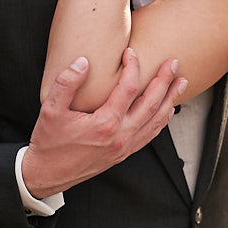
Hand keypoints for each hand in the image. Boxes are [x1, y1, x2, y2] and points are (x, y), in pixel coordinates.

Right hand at [21, 49, 186, 198]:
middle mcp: (120, 136)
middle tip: (173, 62)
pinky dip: (162, 121)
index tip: (130, 52)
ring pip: (156, 121)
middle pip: (151, 103)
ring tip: (180, 83)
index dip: (133, 67)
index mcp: (105, 123)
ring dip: (170, 100)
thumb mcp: (51, 110)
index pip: (129, 89)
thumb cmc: (49, 142)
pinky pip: (150, 135)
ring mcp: (125, 147)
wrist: (48, 174)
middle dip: (164, 81)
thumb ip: (67, 83)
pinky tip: (167, 110)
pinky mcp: (124, 153)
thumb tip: (83, 62)